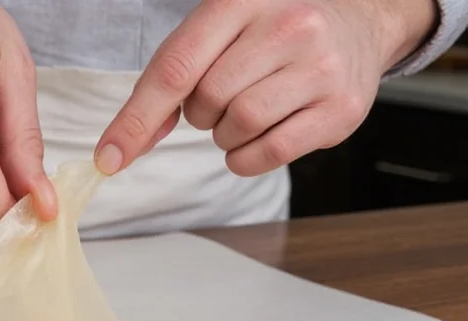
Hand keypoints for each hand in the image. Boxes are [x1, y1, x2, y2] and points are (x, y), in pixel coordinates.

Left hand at [96, 0, 436, 176]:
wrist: (358, 26)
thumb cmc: (273, 33)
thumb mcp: (221, 32)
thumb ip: (172, 76)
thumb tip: (125, 142)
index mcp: (241, 0)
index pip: (176, 67)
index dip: (137, 118)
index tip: (109, 157)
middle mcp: (286, 26)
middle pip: (207, 100)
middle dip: (200, 115)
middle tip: (222, 101)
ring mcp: (319, 67)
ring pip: (239, 127)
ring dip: (226, 136)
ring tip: (244, 115)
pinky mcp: (340, 108)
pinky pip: (272, 153)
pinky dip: (248, 158)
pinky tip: (257, 138)